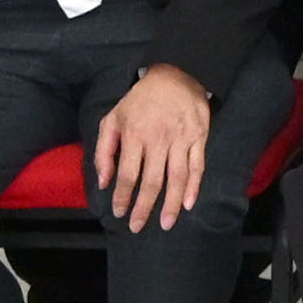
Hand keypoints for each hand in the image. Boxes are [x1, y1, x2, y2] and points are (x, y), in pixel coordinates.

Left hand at [93, 65, 214, 231]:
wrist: (176, 75)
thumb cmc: (140, 100)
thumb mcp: (113, 118)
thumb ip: (104, 150)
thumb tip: (104, 182)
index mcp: (134, 135)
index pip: (128, 174)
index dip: (123, 197)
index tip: (119, 213)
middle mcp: (158, 140)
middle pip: (152, 181)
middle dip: (144, 208)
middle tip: (137, 227)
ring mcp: (181, 139)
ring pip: (176, 177)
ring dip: (171, 203)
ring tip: (166, 224)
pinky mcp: (199, 137)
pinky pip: (197, 166)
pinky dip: (194, 186)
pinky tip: (188, 203)